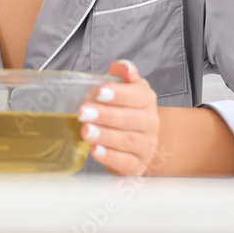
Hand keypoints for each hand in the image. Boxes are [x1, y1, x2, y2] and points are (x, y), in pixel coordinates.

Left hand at [78, 59, 159, 175]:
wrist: (138, 137)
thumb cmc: (124, 107)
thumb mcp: (123, 86)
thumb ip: (121, 73)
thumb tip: (124, 67)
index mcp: (146, 99)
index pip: (137, 96)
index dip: (119, 94)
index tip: (99, 92)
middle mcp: (150, 122)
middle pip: (130, 119)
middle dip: (105, 115)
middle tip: (82, 112)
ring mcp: (146, 145)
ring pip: (127, 141)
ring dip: (105, 136)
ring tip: (85, 131)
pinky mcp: (136, 165)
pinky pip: (125, 162)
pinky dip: (110, 157)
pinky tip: (95, 151)